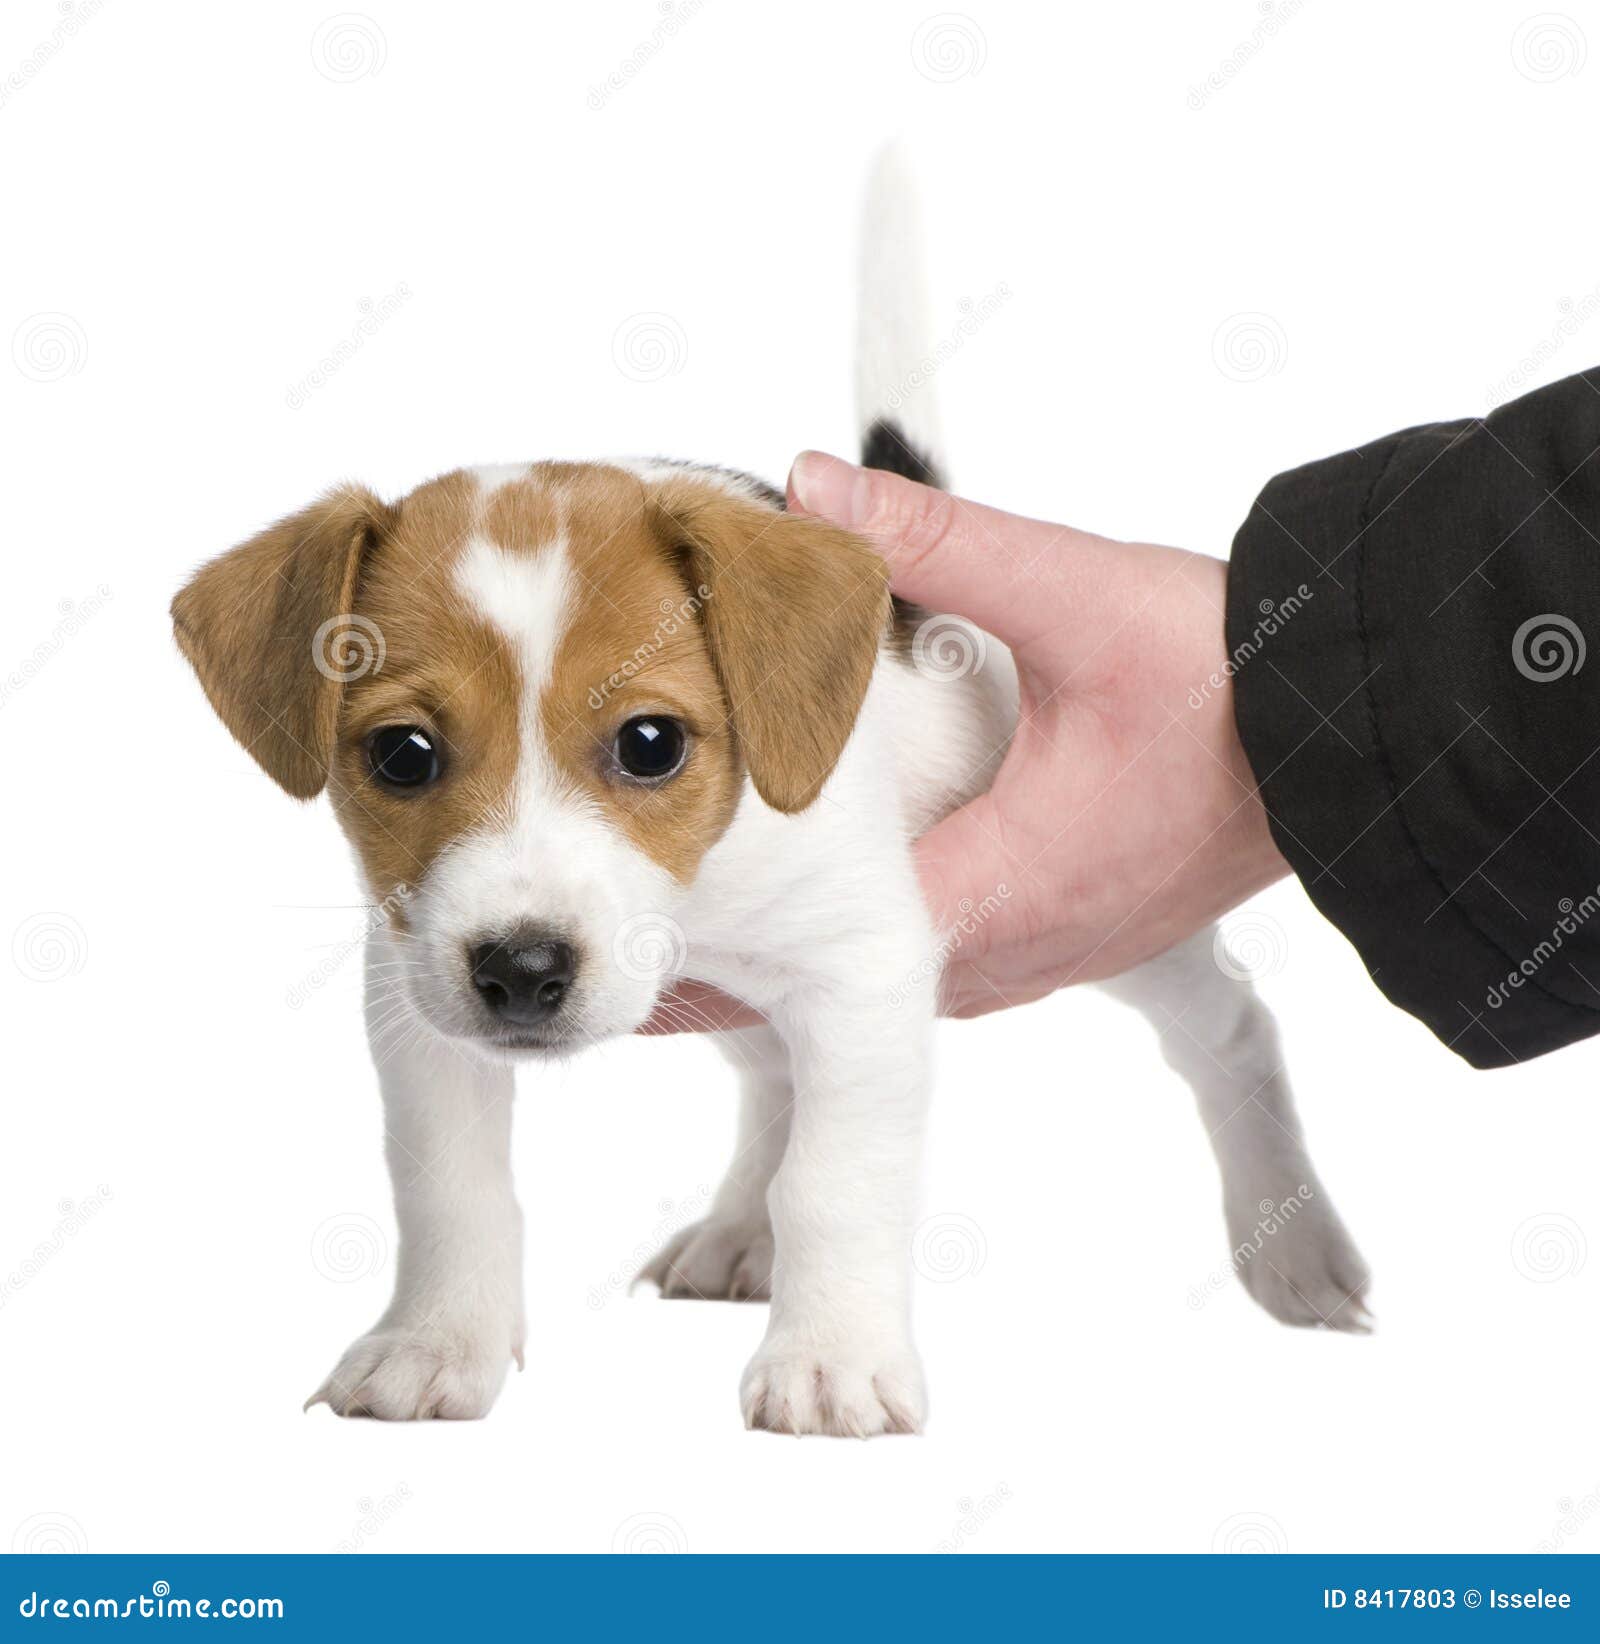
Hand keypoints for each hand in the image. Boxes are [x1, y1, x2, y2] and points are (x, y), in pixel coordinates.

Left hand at [646, 451, 1286, 1028]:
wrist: (1357, 729)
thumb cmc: (1237, 683)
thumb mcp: (1075, 595)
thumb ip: (933, 541)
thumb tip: (813, 490)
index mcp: (1006, 882)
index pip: (834, 941)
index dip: (742, 928)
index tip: (665, 911)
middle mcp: (1028, 943)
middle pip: (861, 973)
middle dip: (772, 947)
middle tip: (678, 908)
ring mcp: (1061, 949)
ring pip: (919, 969)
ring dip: (842, 941)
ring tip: (749, 906)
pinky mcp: (1087, 931)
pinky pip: (972, 949)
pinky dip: (911, 925)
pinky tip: (877, 880)